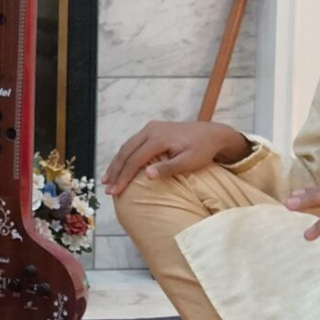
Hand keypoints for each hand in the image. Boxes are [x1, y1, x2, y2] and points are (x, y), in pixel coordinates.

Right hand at [101, 121, 249, 196]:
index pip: (135, 160)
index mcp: (159, 138)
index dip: (123, 177)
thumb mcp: (189, 162)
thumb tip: (147, 175)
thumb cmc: (203, 150)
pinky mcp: (153, 129)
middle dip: (115, 171)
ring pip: (127, 146)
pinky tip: (120, 166)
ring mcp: (151, 128)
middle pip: (126, 152)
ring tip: (107, 179)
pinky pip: (133, 143)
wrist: (212, 134)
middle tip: (106, 188)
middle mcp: (151, 130)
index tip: (115, 192)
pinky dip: (124, 156)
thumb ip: (168, 168)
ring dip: (116, 163)